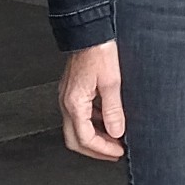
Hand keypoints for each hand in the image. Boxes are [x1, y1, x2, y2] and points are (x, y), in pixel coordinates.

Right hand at [58, 41, 125, 160]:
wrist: (89, 30)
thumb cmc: (98, 51)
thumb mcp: (112, 82)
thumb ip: (113, 110)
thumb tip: (116, 132)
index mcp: (74, 103)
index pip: (85, 139)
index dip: (103, 150)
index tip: (119, 152)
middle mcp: (66, 102)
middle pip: (75, 139)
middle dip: (95, 149)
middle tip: (114, 153)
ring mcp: (67, 96)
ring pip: (77, 128)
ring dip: (95, 136)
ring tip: (115, 138)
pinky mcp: (72, 90)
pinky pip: (80, 114)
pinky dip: (93, 123)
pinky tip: (108, 119)